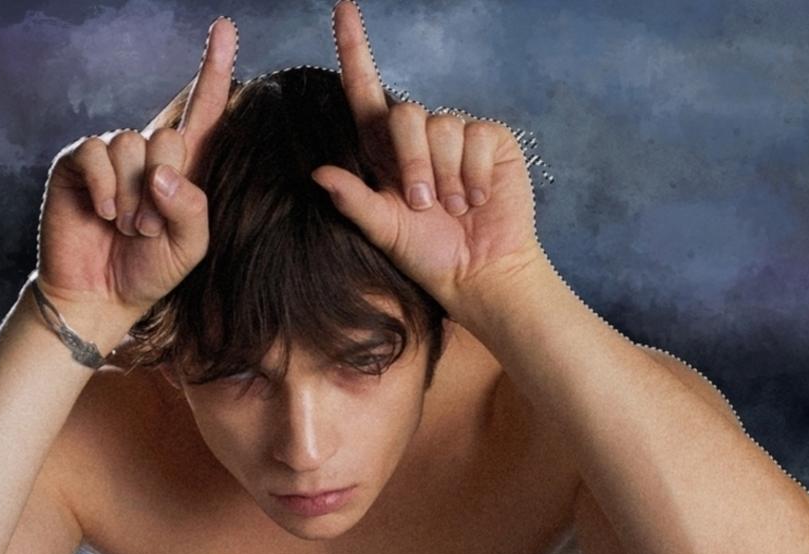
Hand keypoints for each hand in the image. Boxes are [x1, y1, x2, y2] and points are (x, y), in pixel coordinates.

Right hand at [34, 17, 237, 315]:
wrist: (99, 295)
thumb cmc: (148, 271)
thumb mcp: (189, 248)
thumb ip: (192, 209)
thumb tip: (162, 171)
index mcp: (183, 171)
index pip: (203, 114)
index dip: (214, 71)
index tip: (225, 29)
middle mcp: (148, 155)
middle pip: (169, 135)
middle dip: (162, 187)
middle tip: (147, 228)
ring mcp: (112, 158)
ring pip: (131, 144)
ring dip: (132, 196)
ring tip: (126, 227)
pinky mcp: (78, 164)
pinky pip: (96, 152)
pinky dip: (103, 186)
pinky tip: (103, 213)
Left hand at [310, 0, 547, 328]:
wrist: (479, 273)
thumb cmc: (429, 255)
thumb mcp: (384, 230)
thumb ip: (354, 200)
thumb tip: (316, 173)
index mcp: (385, 153)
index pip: (365, 91)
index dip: (354, 49)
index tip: (342, 8)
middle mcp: (420, 137)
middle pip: (406, 114)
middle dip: (413, 162)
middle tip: (424, 205)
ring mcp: (458, 135)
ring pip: (442, 128)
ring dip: (446, 176)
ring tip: (456, 209)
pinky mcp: (492, 140)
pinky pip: (477, 137)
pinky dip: (475, 174)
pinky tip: (479, 199)